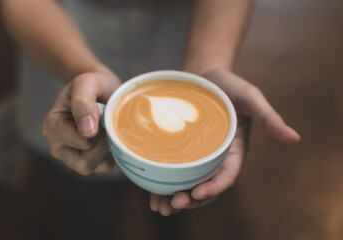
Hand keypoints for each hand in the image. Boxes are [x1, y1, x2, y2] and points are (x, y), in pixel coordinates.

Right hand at [42, 71, 120, 174]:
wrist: (101, 89)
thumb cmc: (93, 84)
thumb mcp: (87, 82)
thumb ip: (83, 101)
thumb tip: (87, 131)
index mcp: (52, 126)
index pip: (80, 142)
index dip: (98, 130)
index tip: (102, 112)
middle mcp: (58, 146)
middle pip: (83, 164)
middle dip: (102, 145)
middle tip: (107, 123)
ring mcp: (72, 158)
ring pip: (95, 168)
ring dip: (107, 149)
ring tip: (108, 129)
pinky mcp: (88, 163)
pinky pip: (104, 168)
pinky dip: (112, 154)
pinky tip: (111, 137)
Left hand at [149, 69, 299, 215]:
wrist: (204, 75)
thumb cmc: (229, 86)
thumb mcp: (250, 97)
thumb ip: (269, 117)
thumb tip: (295, 138)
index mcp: (233, 151)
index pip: (225, 176)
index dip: (214, 187)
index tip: (199, 193)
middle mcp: (214, 159)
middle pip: (204, 186)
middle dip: (190, 199)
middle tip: (172, 204)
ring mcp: (196, 157)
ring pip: (186, 185)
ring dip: (174, 199)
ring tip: (159, 207)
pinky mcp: (180, 152)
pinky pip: (172, 173)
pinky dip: (163, 186)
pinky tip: (151, 196)